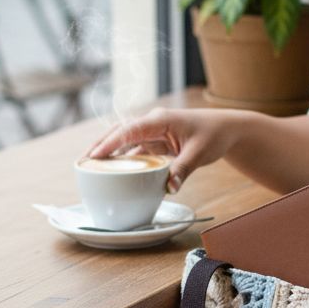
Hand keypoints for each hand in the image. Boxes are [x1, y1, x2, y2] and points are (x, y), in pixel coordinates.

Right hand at [86, 107, 242, 192]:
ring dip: (109, 152)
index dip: (110, 143)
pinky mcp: (157, 141)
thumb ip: (182, 170)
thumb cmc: (214, 135)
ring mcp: (154, 132)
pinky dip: (124, 158)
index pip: (129, 130)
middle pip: (120, 132)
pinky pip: (136, 149)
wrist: (226, 129)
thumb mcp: (199, 153)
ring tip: (90, 167)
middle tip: (82, 162)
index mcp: (160, 119)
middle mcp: (153, 123)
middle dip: (100, 145)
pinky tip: (114, 170)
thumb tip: (168, 188)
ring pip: (125, 141)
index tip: (94, 156)